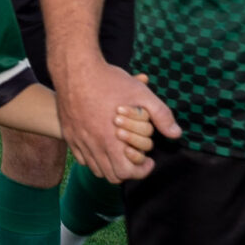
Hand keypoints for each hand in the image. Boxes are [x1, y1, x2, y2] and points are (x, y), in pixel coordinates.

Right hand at [57, 60, 179, 179]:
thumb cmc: (108, 81)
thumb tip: (176, 133)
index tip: (147, 161)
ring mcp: (79, 141)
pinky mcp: (69, 134)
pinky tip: (102, 143)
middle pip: (111, 176)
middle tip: (135, 157)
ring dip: (110, 165)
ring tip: (120, 151)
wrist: (75, 69)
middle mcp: (93, 145)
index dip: (141, 171)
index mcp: (111, 140)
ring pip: (95, 169)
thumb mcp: (141, 94)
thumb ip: (161, 115)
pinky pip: (81, 158)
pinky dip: (93, 157)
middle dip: (127, 170)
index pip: (126, 173)